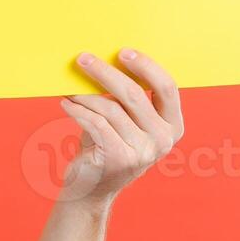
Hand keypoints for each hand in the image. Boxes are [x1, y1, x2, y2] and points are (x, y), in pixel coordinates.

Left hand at [57, 48, 183, 207]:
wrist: (89, 188)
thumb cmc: (105, 146)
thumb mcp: (124, 121)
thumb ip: (127, 98)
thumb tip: (104, 58)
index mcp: (172, 125)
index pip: (167, 87)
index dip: (146, 66)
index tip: (122, 52)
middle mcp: (163, 140)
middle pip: (135, 94)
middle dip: (106, 72)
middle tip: (84, 59)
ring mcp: (143, 152)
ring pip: (111, 108)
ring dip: (85, 94)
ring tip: (69, 89)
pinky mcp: (119, 158)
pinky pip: (96, 123)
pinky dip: (78, 110)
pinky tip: (66, 104)